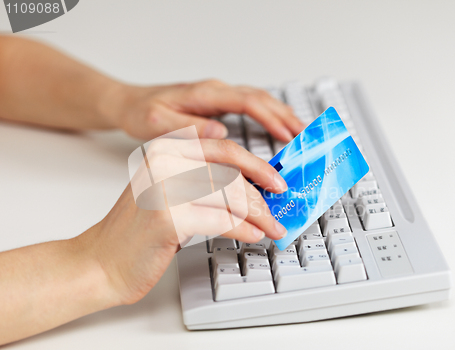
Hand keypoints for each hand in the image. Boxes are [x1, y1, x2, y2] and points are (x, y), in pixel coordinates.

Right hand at [85, 138, 287, 305]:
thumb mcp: (171, 192)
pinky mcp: (168, 216)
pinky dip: (243, 230)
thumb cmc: (141, 231)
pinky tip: (252, 236)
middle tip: (276, 215)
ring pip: (230, 197)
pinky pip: (221, 220)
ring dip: (258, 217)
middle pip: (231, 174)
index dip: (256, 166)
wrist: (103, 261)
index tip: (275, 182)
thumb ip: (203, 181)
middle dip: (260, 198)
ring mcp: (165, 186)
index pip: (224, 149)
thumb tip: (250, 187)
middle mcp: (164, 161)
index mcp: (167, 149)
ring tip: (270, 229)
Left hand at [116, 80, 303, 141]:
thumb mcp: (157, 124)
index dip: (269, 118)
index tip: (286, 135)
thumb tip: (221, 134)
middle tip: (306, 135)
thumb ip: (188, 128)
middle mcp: (215, 91)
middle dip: (285, 116)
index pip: (246, 102)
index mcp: (204, 94)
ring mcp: (219, 95)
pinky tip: (279, 126)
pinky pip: (252, 105)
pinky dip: (270, 115)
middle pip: (260, 98)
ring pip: (259, 99)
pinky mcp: (218, 103)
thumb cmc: (141, 113)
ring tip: (301, 132)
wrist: (130, 103)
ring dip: (281, 114)